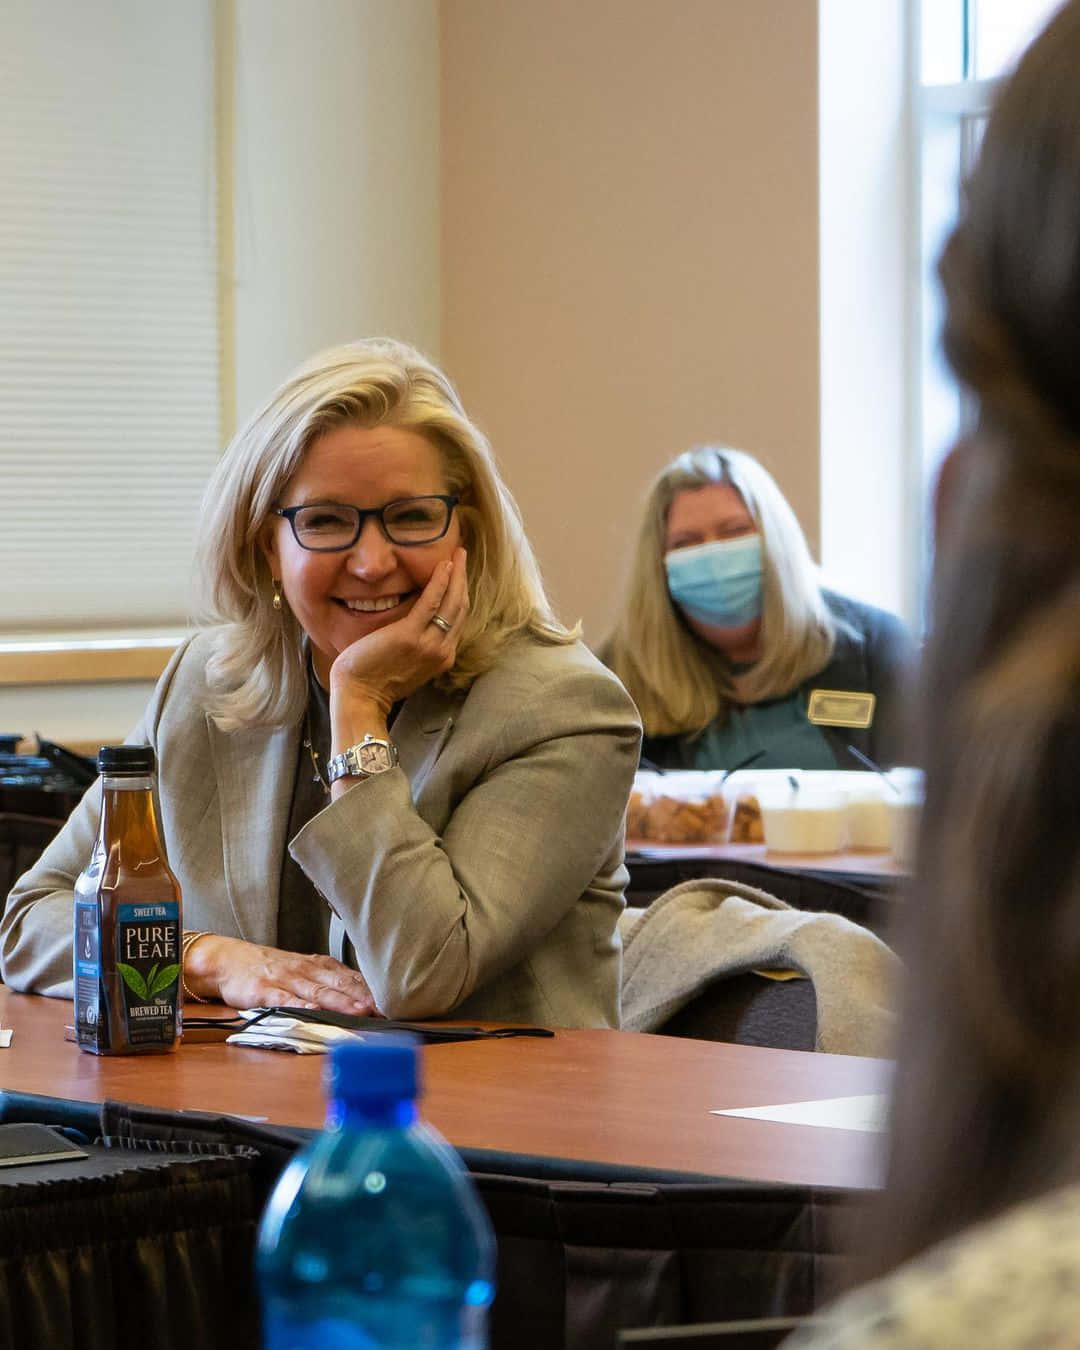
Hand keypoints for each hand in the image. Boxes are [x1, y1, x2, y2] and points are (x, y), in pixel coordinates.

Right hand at [185, 935, 377, 1014]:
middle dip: (363, 996)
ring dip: (341, 1001)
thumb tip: (362, 998)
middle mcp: (305, 970)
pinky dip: (301, 1005)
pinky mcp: (265, 991)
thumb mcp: (303, 970)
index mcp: (318, 965)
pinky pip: (285, 999)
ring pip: (318, 991)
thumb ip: (328, 982)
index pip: (350, 977)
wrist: (229, 960)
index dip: (372, 990)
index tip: (393, 1001)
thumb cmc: (269, 968)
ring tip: (360, 1011)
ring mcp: (285, 980)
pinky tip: (314, 1012)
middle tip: (384, 1008)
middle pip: (339, 983)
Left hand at [329, 546, 469, 714]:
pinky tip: (444, 566)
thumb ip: (418, 647)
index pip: (458, 619)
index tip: (459, 574)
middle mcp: (443, 651)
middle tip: (462, 555)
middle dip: (463, 579)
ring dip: (457, 574)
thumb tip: (417, 628)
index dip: (460, 593)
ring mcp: (429, 644)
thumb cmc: (375, 683)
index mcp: (442, 657)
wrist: (361, 697)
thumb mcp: (408, 666)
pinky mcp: (411, 635)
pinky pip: (431, 602)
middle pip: (460, 608)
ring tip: (458, 554)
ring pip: (452, 602)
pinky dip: (440, 582)